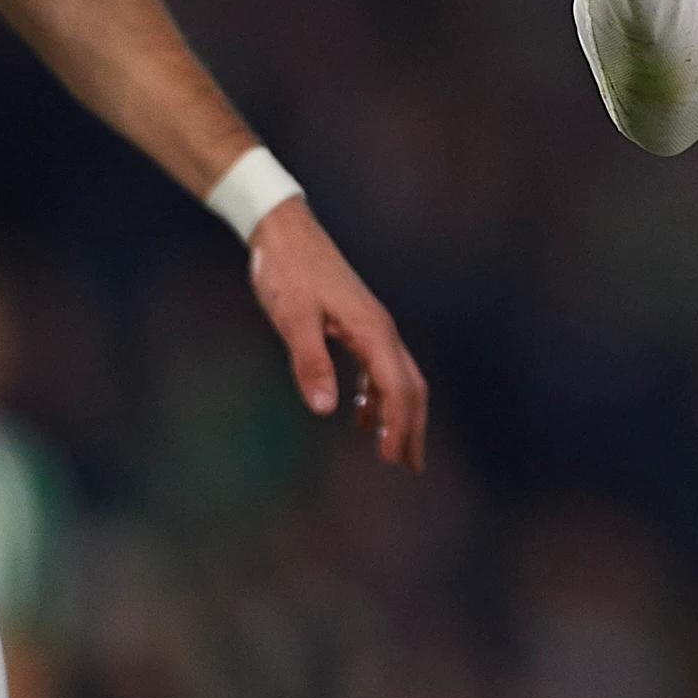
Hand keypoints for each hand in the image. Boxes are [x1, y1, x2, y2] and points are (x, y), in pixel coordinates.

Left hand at [246, 197, 429, 469]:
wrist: (284, 231)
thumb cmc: (287, 271)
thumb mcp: (293, 318)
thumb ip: (310, 362)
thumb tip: (325, 410)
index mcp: (371, 330)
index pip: (397, 388)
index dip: (398, 426)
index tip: (391, 460)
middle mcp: (380, 329)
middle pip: (410, 385)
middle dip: (412, 427)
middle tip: (410, 466)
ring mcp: (371, 326)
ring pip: (398, 377)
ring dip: (399, 414)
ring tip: (394, 450)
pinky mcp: (356, 323)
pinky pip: (378, 367)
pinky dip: (378, 395)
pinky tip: (362, 414)